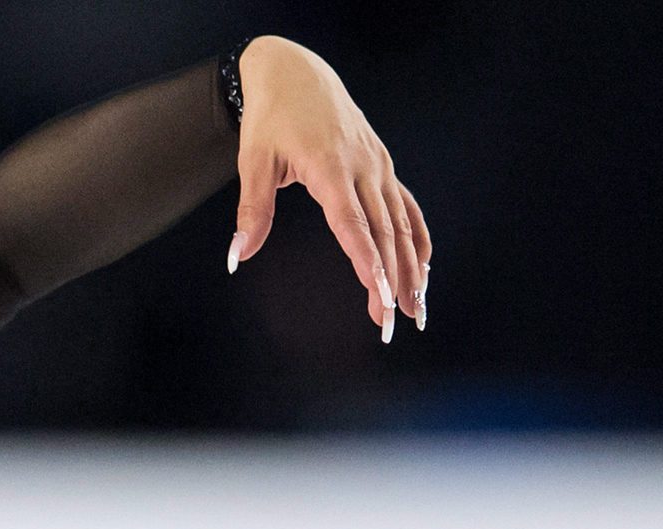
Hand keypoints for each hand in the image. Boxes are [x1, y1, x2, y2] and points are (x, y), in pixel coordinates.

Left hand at [231, 37, 429, 338]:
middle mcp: (363, 167)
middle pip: (384, 232)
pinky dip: (417, 238)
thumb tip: (238, 256)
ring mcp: (378, 166)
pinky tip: (424, 268)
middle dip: (393, 280)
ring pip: (402, 224)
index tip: (380, 295)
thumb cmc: (272, 117)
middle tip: (394, 323)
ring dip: (412, 268)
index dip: (368, 262)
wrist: (297, 72)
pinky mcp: (383, 165)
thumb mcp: (254, 160)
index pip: (353, 224)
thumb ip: (251, 211)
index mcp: (330, 167)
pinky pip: (406, 207)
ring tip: (417, 308)